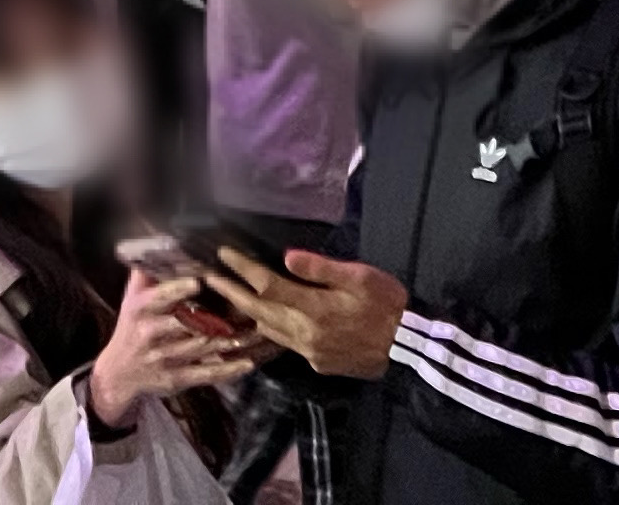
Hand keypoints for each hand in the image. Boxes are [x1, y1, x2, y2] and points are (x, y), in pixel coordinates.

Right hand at [91, 265, 261, 427]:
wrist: (118, 373)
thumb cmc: (130, 328)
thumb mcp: (131, 299)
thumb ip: (145, 274)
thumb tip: (158, 243)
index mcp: (141, 309)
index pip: (160, 297)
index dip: (178, 290)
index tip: (197, 283)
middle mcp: (151, 334)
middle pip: (186, 324)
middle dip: (212, 318)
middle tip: (241, 309)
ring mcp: (165, 358)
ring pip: (201, 347)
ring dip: (229, 341)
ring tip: (254, 333)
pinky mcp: (176, 378)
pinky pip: (205, 374)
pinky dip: (227, 369)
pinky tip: (247, 364)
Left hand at [210, 244, 406, 381]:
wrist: (408, 347)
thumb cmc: (387, 304)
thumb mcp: (359, 277)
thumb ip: (320, 269)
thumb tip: (286, 257)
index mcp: (314, 309)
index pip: (268, 286)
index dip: (243, 269)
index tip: (223, 255)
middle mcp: (305, 334)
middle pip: (259, 311)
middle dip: (232, 293)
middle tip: (210, 278)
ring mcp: (310, 352)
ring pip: (269, 331)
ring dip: (247, 313)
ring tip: (229, 297)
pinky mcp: (318, 363)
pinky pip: (285, 343)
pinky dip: (270, 329)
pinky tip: (266, 320)